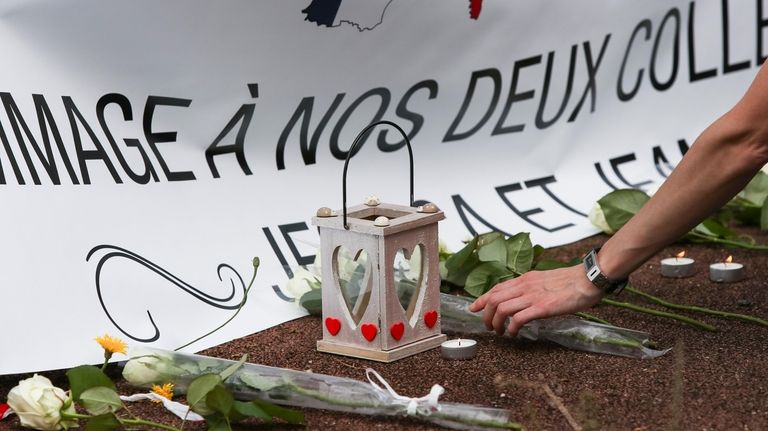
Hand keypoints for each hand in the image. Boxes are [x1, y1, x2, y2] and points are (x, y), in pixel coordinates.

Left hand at [468, 265, 603, 335]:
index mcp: (525, 278)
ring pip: (502, 309)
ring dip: (496, 323)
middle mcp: (524, 286)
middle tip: (488, 326)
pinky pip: (518, 319)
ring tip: (500, 332)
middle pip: (494, 299)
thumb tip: (521, 298)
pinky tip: (514, 334)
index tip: (474, 308)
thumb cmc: (570, 281)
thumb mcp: (544, 280)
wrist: (588, 279)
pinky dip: (512, 328)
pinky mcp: (542, 307)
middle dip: (486, 315)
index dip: (482, 299)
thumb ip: (530, 287)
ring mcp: (532, 296)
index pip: (496, 288)